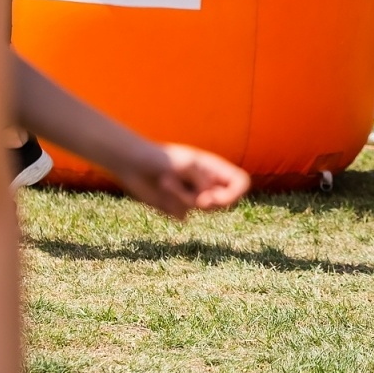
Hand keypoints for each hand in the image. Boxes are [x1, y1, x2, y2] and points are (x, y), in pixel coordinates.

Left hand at [112, 143, 250, 219]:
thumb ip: (202, 180)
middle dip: (208, 201)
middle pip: (224, 202)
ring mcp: (193, 195)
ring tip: (165, 181)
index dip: (235, 194)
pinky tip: (160, 190)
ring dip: (182, 197)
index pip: (240, 184)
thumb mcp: (186, 163)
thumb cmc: (162, 158)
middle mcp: (207, 183)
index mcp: (214, 168)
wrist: (133, 163)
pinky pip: (183, 214)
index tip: (217, 199)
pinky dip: (172, 204)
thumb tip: (209, 200)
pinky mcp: (178, 206)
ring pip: (201, 209)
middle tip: (197, 199)